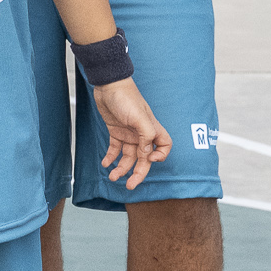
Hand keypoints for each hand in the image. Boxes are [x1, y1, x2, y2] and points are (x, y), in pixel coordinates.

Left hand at [88, 77, 173, 191]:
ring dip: (122, 168)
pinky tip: (105, 164)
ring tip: (112, 177)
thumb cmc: (126, 97)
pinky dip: (111, 158)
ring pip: (129, 157)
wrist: (107, 85)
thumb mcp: (139, 117)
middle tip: (130, 185)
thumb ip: (147, 136)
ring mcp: (128, 133)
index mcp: (152, 129)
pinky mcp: (116, 131)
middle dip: (138, 173)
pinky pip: (115, 149)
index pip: (164, 146)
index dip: (160, 156)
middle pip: (144, 158)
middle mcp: (142, 134)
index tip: (149, 160)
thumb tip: (147, 155)